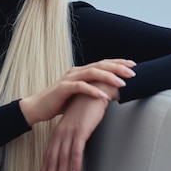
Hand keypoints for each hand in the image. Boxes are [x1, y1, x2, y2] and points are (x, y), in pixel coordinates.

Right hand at [19, 59, 135, 125]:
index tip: (132, 65)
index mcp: (81, 71)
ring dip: (108, 77)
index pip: (102, 63)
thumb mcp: (79, 95)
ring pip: (92, 73)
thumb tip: (109, 92)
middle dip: (118, 68)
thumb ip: (92, 90)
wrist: (38, 107)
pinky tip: (103, 96)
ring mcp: (69, 79)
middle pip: (100, 65)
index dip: (118, 63)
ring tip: (121, 83)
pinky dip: (93, 91)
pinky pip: (80, 87)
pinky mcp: (63, 88)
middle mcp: (76, 71)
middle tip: (132, 72)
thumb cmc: (59, 102)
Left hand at [37, 81, 118, 170]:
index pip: (49, 153)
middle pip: (53, 158)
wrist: (97, 89)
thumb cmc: (87, 105)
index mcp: (59, 130)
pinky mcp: (82, 130)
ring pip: (63, 158)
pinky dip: (75, 164)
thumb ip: (72, 133)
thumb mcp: (76, 121)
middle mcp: (62, 132)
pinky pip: (77, 151)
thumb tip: (71, 146)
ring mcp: (71, 131)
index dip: (45, 169)